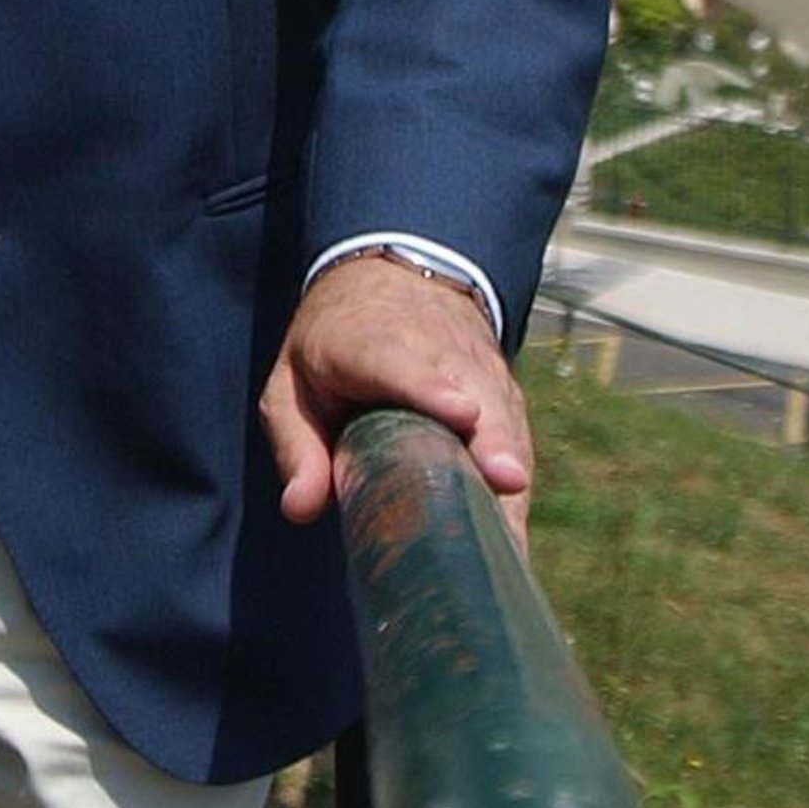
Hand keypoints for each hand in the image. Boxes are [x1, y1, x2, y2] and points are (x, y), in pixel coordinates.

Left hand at [259, 256, 533, 548]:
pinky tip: (515, 527)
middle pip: (470, 388)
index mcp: (367, 342)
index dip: (432, 387)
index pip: (402, 361)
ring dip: (512, 461)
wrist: (387, 280)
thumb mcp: (291, 385)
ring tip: (515, 525)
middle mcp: (432, 346)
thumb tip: (300, 510)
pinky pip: (515, 430)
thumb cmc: (333, 345)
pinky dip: (517, 474)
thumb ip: (296, 446)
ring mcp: (475, 365)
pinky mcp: (501, 387)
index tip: (463, 413)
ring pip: (502, 410)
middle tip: (508, 482)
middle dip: (493, 435)